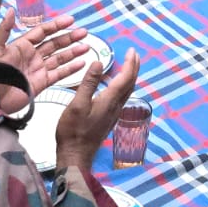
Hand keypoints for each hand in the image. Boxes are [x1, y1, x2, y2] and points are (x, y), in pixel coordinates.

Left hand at [0, 12, 90, 113]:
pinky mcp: (42, 83)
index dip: (56, 25)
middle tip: (84, 32)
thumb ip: (4, 29)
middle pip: (54, 44)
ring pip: (59, 58)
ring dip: (73, 52)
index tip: (71, 20)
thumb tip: (12, 10)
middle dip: (69, 37)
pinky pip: (59, 74)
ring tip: (87, 46)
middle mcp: (33, 56)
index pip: (42, 32)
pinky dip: (71, 69)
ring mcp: (38, 69)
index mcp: (22, 46)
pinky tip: (81, 63)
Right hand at [54, 50, 140, 169]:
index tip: (131, 50)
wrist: (76, 155)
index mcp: (109, 101)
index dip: (130, 63)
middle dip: (134, 68)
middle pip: (130, 84)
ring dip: (130, 77)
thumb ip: (88, 83)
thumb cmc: (73, 131)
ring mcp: (113, 114)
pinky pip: (122, 98)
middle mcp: (115, 107)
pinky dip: (123, 86)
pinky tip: (117, 86)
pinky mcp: (109, 119)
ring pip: (127, 92)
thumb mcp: (77, 104)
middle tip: (134, 54)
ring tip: (129, 66)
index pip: (125, 78)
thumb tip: (98, 62)